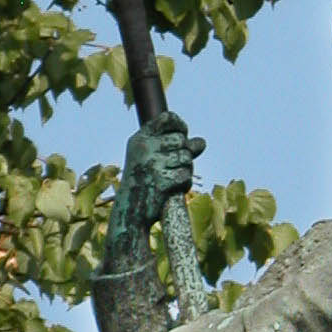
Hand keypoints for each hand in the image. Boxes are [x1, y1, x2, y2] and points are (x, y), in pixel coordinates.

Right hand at [101, 114, 203, 270]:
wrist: (130, 212)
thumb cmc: (144, 183)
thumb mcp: (154, 160)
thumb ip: (178, 148)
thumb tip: (201, 142)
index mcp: (139, 139)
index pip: (167, 119)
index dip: (180, 125)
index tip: (182, 133)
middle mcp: (144, 148)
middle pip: (181, 139)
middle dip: (184, 153)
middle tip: (172, 167)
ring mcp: (152, 164)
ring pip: (186, 157)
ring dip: (185, 169)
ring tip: (170, 179)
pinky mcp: (161, 182)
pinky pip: (186, 176)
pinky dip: (184, 184)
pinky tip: (172, 189)